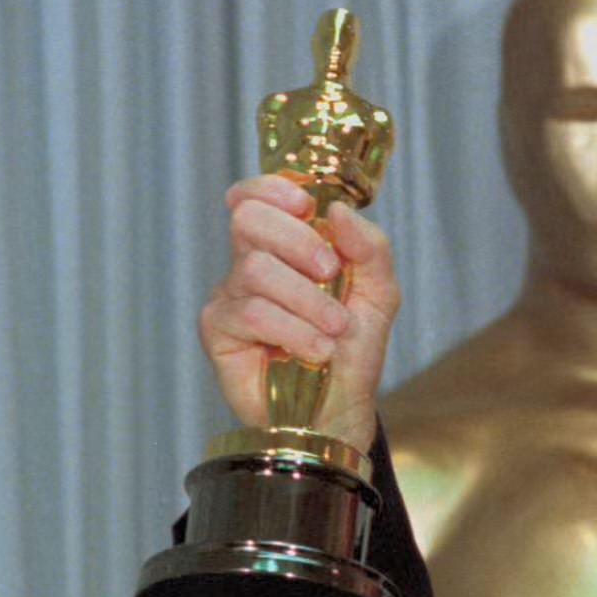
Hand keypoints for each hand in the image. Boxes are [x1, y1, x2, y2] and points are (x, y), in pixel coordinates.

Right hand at [200, 174, 398, 451]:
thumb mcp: (378, 292)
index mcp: (283, 245)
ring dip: (307, 299)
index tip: (306, 206)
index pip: (255, 196)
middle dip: (298, 241)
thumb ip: (369, 247)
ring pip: (256, 269)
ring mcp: (229, 296)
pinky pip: (249, 312)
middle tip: (331, 273)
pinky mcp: (218, 331)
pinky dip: (292, 329)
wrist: (342, 407)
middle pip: (249, 220)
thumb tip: (336, 210)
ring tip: (334, 328)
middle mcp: (249, 264)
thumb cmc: (353, 348)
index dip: (272, 189)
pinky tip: (315, 350)